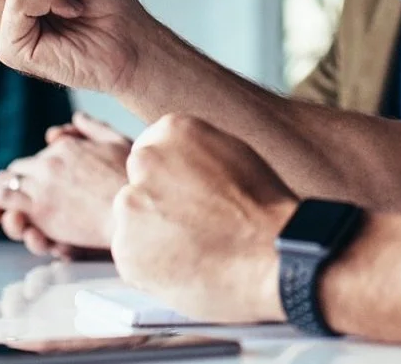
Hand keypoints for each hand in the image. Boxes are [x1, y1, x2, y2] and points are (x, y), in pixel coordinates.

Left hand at [0, 113, 131, 256]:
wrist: (133, 212)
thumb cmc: (132, 182)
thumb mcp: (118, 144)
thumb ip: (95, 129)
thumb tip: (77, 116)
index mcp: (68, 147)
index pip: (41, 155)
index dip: (33, 167)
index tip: (29, 175)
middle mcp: (50, 161)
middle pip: (20, 168)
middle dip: (11, 179)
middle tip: (1, 187)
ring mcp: (42, 184)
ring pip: (6, 183)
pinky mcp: (38, 207)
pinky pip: (3, 200)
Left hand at [110, 115, 295, 323]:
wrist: (274, 256)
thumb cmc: (265, 210)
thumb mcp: (233, 155)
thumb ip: (195, 155)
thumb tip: (179, 169)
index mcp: (171, 131)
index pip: (152, 154)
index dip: (172, 182)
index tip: (190, 198)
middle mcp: (145, 161)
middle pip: (138, 187)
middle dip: (157, 207)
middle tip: (193, 228)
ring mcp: (131, 206)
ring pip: (134, 224)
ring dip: (153, 238)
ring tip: (196, 251)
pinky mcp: (126, 250)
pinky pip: (133, 259)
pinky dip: (152, 268)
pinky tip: (186, 269)